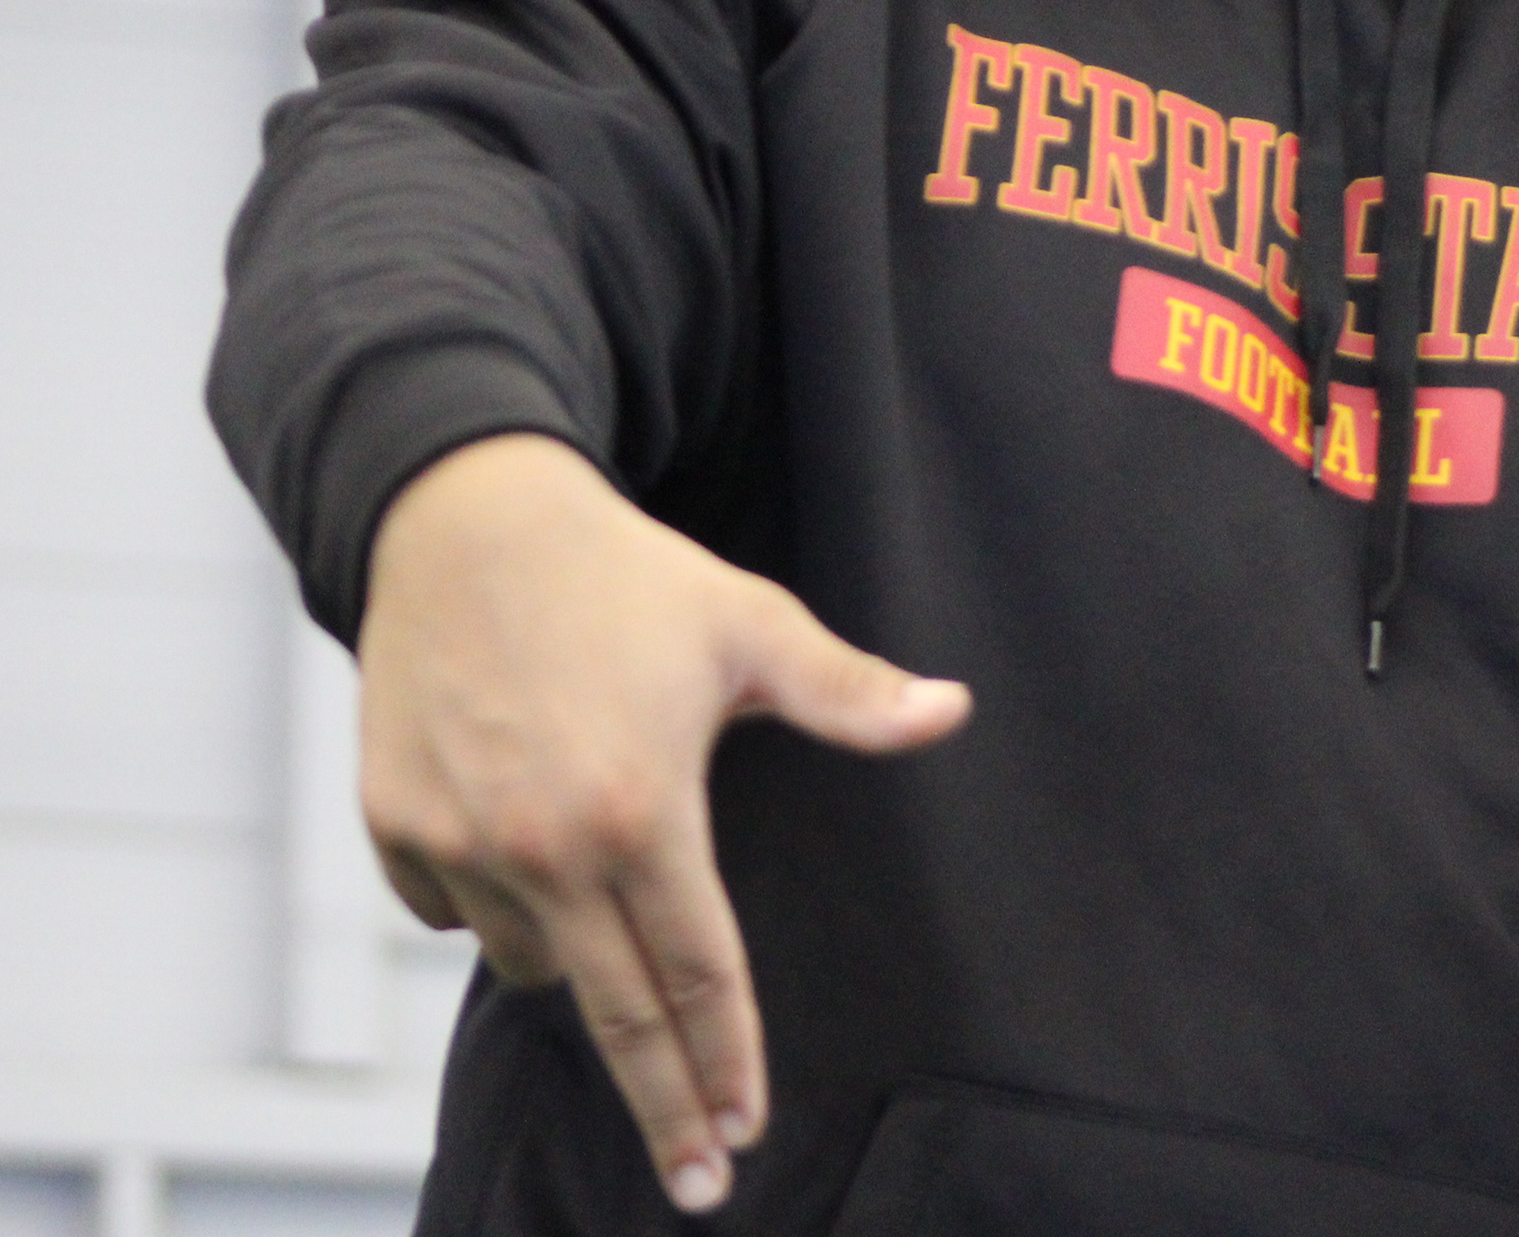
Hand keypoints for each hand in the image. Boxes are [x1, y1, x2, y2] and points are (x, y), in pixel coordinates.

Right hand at [355, 434, 972, 1213]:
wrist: (465, 521)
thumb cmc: (624, 576)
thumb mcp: (752, 626)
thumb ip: (850, 693)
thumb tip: (951, 711)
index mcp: (642, 813)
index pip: (699, 975)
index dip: (728, 1063)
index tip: (745, 1135)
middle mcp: (544, 849)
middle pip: (618, 1015)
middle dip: (664, 1106)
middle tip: (697, 1182)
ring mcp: (459, 846)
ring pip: (534, 960)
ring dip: (576, 960)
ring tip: (605, 890)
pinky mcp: (394, 829)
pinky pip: (457, 913)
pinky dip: (496, 906)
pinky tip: (522, 850)